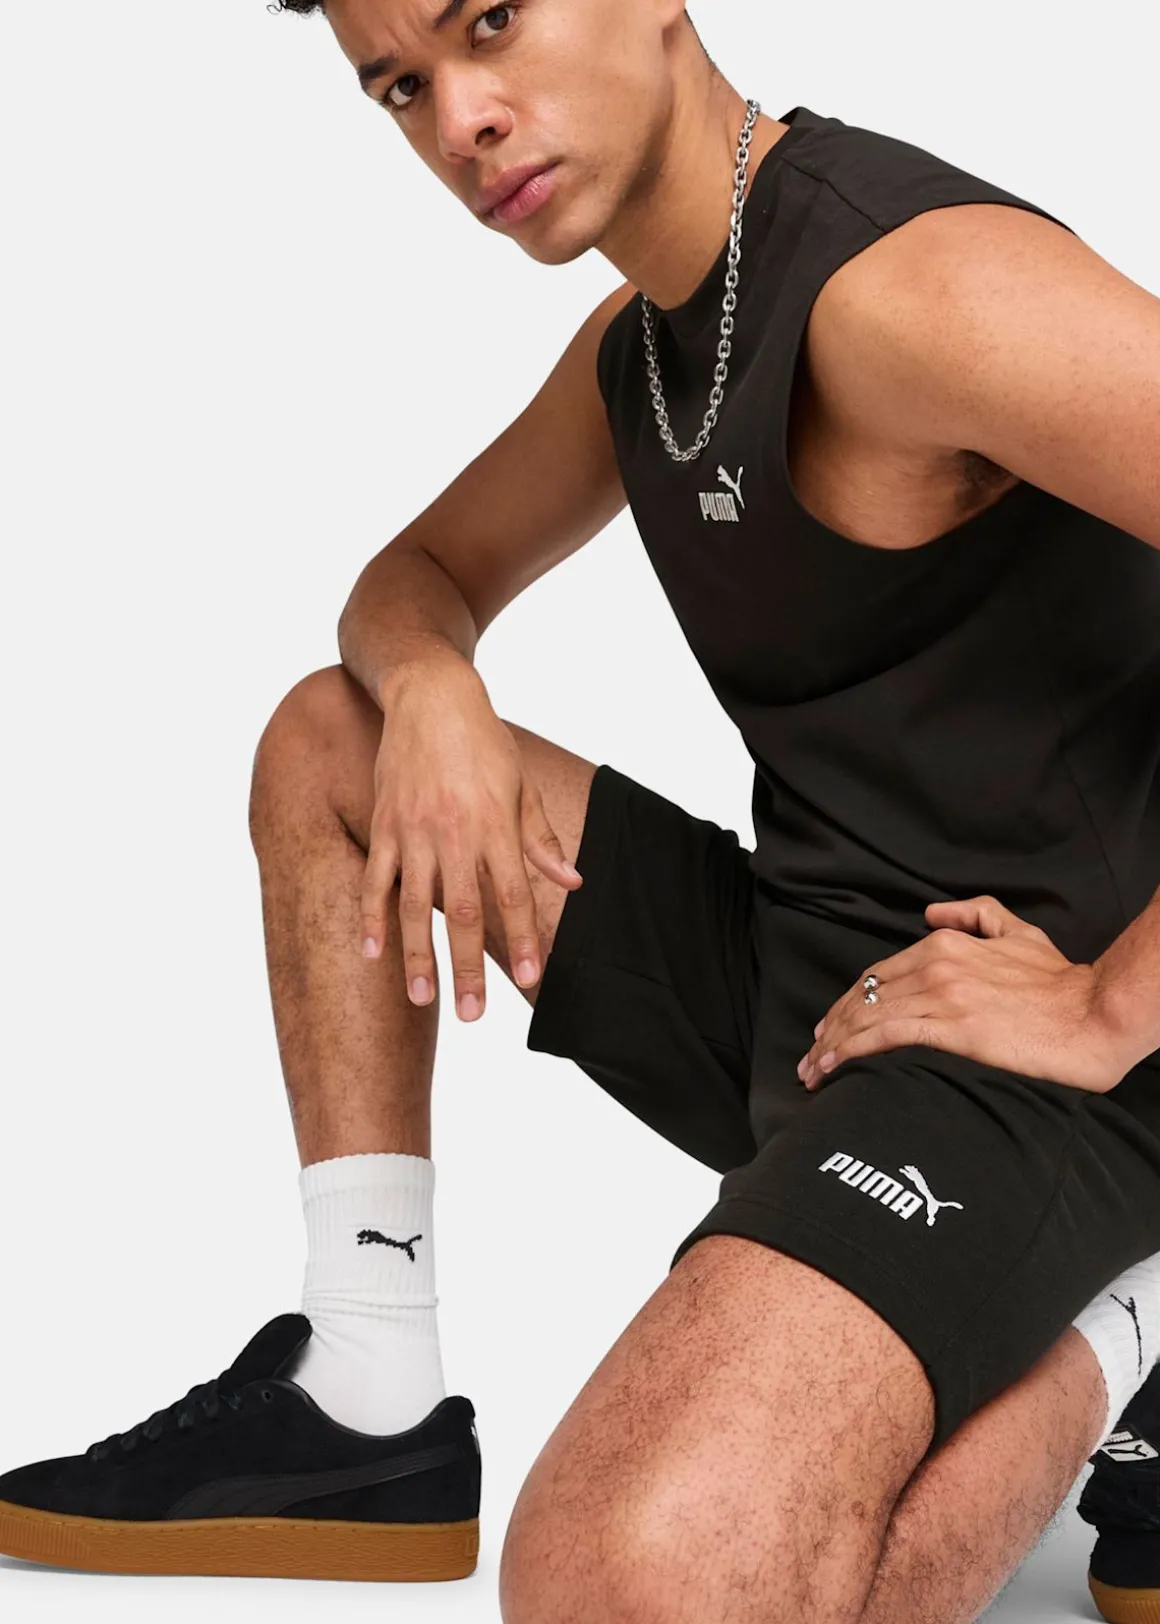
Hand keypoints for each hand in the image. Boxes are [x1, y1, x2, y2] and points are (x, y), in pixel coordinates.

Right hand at [360, 663, 581, 1021]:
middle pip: (462, 912)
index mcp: (495, 825)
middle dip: (467, 968)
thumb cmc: (484, 743)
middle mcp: (454, 833)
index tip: (528, 979)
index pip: (511, 895)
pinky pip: (375, 878)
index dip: (520, 939)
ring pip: (414, 905)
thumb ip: (541, 841)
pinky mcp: (384, 823)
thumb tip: (573, 882)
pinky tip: (371, 953)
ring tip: (422, 999)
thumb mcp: (523, 786)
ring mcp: (414, 830)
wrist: (431, 697)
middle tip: (473, 1016)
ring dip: (417, 955)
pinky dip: (371, 916)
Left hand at [796, 895, 1133, 1095]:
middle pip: (865, 997)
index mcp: (945, 944)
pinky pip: (885, 1037)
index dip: (848, 1001)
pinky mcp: (951, 1028)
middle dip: (830, 1026)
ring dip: (832, 1045)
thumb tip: (932, 912)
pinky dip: (851, 1051)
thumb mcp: (1017, 931)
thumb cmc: (1060, 981)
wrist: (1091, 1014)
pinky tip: (833, 1067)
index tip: (830, 1024)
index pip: (879, 975)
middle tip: (811, 1053)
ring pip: (867, 1018)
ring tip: (812, 1070)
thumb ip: (974, 914)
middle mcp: (935, 966)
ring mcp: (941, 996)